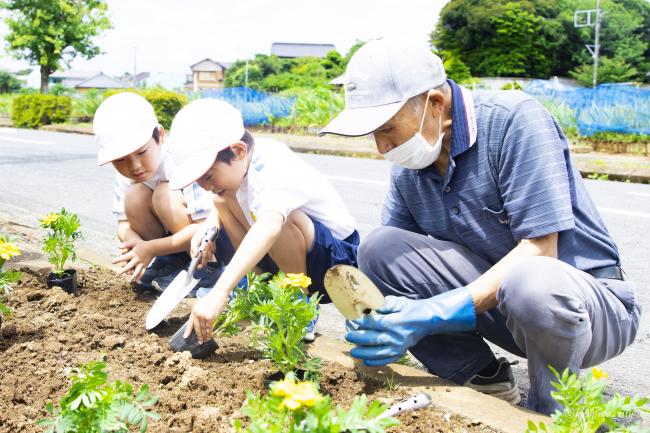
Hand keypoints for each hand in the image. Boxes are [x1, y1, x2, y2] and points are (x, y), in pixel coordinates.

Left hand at [112, 239, 154, 281]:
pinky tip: (136, 280)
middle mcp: (137, 259)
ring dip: (133, 276)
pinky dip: (139, 277)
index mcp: (133, 254)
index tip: (112, 262)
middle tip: (118, 274)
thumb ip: (126, 244)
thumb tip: (117, 247)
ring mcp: (142, 263)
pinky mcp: (145, 266)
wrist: (153, 248)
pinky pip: (142, 272)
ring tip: (129, 281)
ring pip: (137, 271)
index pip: (124, 257)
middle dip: (124, 270)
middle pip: (129, 266)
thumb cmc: (142, 244)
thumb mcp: (134, 242)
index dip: (118, 260)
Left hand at [184, 288, 228, 343]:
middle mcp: (197, 314)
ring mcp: (203, 316)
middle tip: (199, 342)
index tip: (185, 337)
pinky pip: (209, 328)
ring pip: (203, 329)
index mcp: (194, 310)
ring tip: (205, 341)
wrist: (218, 294)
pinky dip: (209, 333)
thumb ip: (199, 313)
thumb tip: (199, 323)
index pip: (190, 323)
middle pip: (197, 328)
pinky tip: (209, 337)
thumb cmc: (212, 299)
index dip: (188, 331)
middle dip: (198, 336)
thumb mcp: (202, 305)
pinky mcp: (210, 318)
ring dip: (204, 336)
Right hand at [191, 225, 215, 269]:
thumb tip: (195, 256)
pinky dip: (212, 246)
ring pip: (209, 256)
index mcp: (195, 251)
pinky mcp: (212, 247)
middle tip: (204, 251)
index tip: (200, 266)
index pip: (196, 261)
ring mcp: (207, 250)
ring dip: (208, 251)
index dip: (198, 265)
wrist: (210, 226)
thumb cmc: (201, 232)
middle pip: (203, 261)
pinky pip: (213, 251)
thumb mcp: (195, 240)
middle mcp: (201, 252)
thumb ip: (194, 248)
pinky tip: (210, 241)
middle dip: (204, 257)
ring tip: (206, 243)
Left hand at [345, 287, 475, 365]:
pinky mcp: (402, 352)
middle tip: (347, 336)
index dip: (363, 323)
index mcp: (396, 322)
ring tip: (353, 352)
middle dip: (359, 338)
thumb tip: (369, 306)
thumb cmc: (411, 308)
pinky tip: (366, 362)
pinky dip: (377, 362)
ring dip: (365, 353)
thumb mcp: (399, 302)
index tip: (353, 320)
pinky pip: (388, 359)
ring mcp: (400, 346)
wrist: (427, 320)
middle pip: (375, 339)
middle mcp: (398, 336)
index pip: (376, 324)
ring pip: (380, 352)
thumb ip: (384, 305)